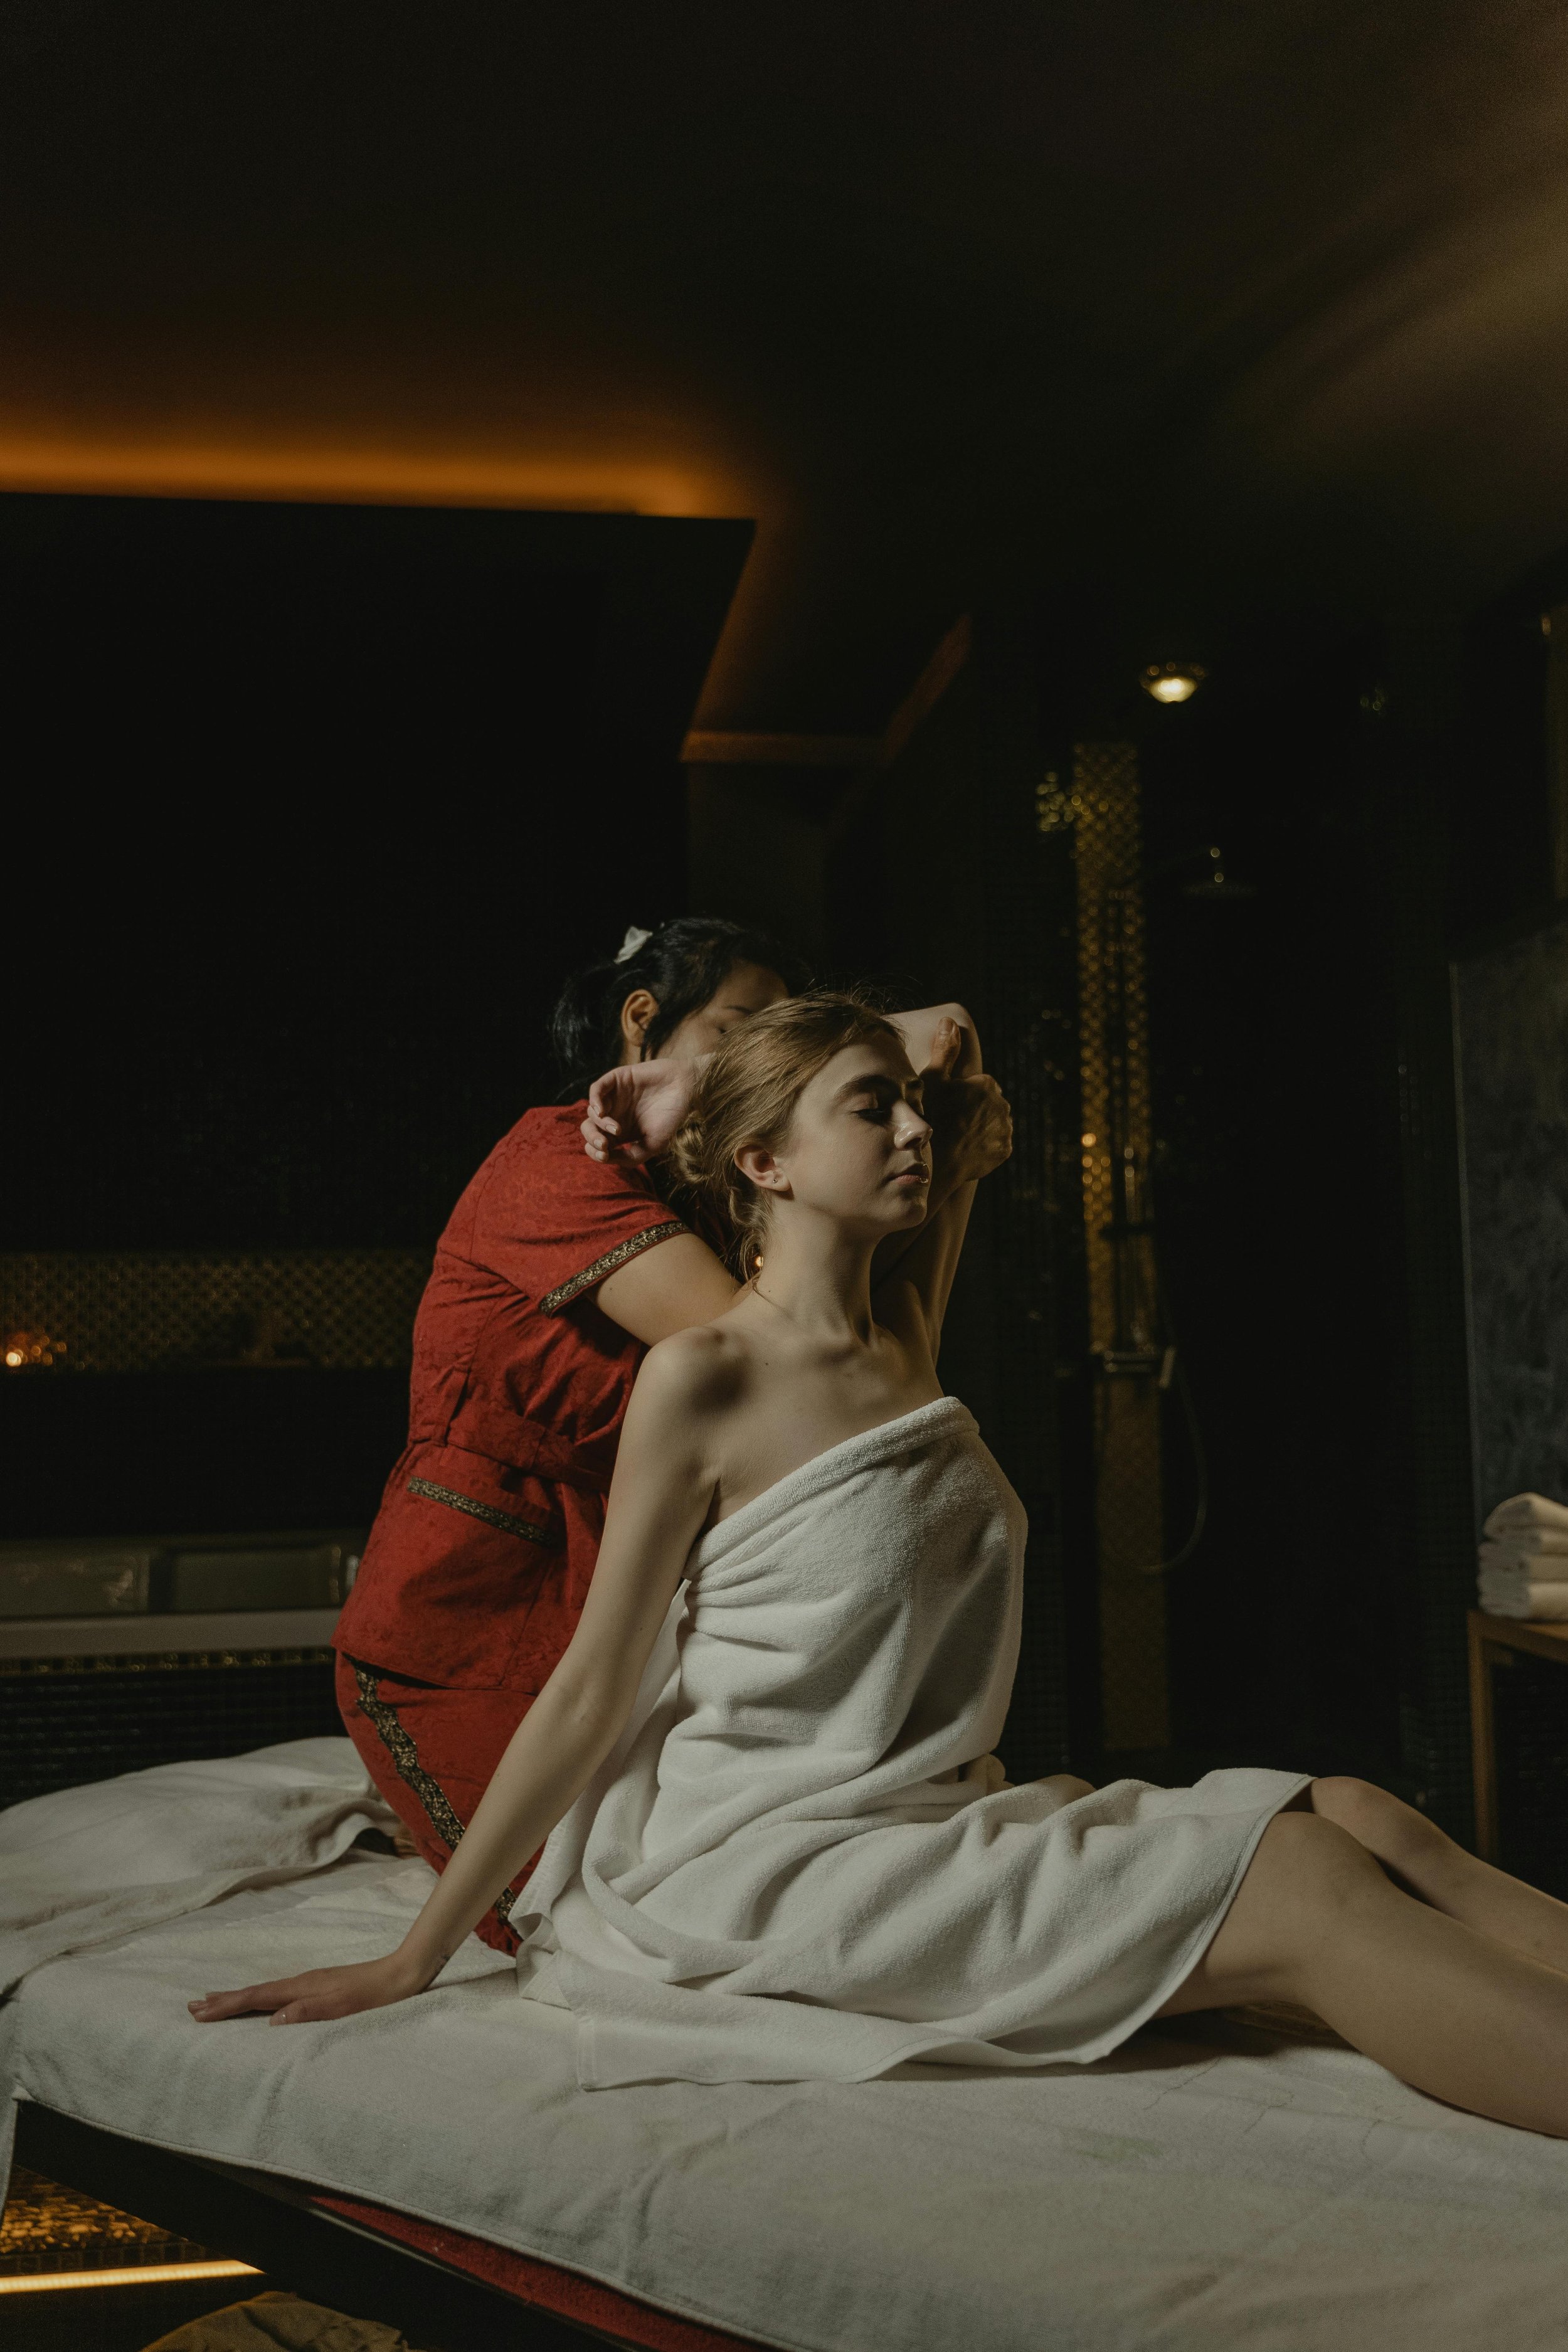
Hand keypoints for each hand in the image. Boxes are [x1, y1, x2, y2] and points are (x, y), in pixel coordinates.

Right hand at [188, 1949, 431, 2027]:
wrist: (404, 1973)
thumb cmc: (376, 1995)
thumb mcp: (345, 2008)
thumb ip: (309, 2012)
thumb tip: (273, 2021)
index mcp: (304, 1988)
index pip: (257, 1998)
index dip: (228, 2006)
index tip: (200, 2012)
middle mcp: (303, 1983)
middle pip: (255, 1992)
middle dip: (224, 2000)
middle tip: (193, 2006)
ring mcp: (311, 1983)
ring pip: (266, 1991)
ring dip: (239, 1998)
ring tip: (215, 2001)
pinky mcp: (321, 1987)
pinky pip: (280, 1993)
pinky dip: (261, 1998)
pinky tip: (262, 2003)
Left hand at [581, 1060, 697, 1164]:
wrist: (686, 1089)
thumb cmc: (672, 1117)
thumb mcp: (654, 1144)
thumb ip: (631, 1156)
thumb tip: (608, 1159)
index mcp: (620, 1132)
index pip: (597, 1143)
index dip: (595, 1152)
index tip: (604, 1156)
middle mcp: (614, 1114)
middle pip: (589, 1129)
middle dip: (592, 1139)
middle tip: (604, 1145)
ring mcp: (614, 1097)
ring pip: (591, 1112)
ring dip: (599, 1124)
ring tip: (617, 1129)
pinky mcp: (616, 1080)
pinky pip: (596, 1090)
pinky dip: (594, 1101)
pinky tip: (601, 1111)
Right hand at [920, 1023, 1011, 1186]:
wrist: (937, 1161)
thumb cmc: (930, 1117)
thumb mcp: (932, 1080)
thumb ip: (945, 1049)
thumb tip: (950, 1020)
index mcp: (986, 1085)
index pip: (979, 1084)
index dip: (962, 1094)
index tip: (949, 1104)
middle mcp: (1002, 1105)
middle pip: (989, 1102)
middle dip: (976, 1108)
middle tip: (953, 1120)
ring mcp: (1005, 1129)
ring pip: (994, 1121)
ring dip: (982, 1125)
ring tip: (959, 1134)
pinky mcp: (1005, 1149)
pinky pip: (997, 1142)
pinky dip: (987, 1144)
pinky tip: (968, 1146)